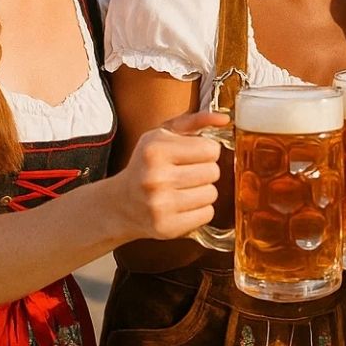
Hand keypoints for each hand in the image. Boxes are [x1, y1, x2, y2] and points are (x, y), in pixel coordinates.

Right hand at [111, 111, 226, 241]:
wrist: (121, 203)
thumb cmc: (146, 165)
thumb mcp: (163, 135)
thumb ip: (195, 121)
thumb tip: (224, 119)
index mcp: (155, 150)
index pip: (211, 149)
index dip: (205, 151)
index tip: (191, 155)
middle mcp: (156, 177)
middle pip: (213, 172)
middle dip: (204, 171)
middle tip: (185, 173)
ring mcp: (160, 205)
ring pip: (212, 193)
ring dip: (203, 191)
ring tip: (183, 189)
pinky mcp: (167, 226)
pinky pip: (208, 213)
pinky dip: (200, 209)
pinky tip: (182, 204)